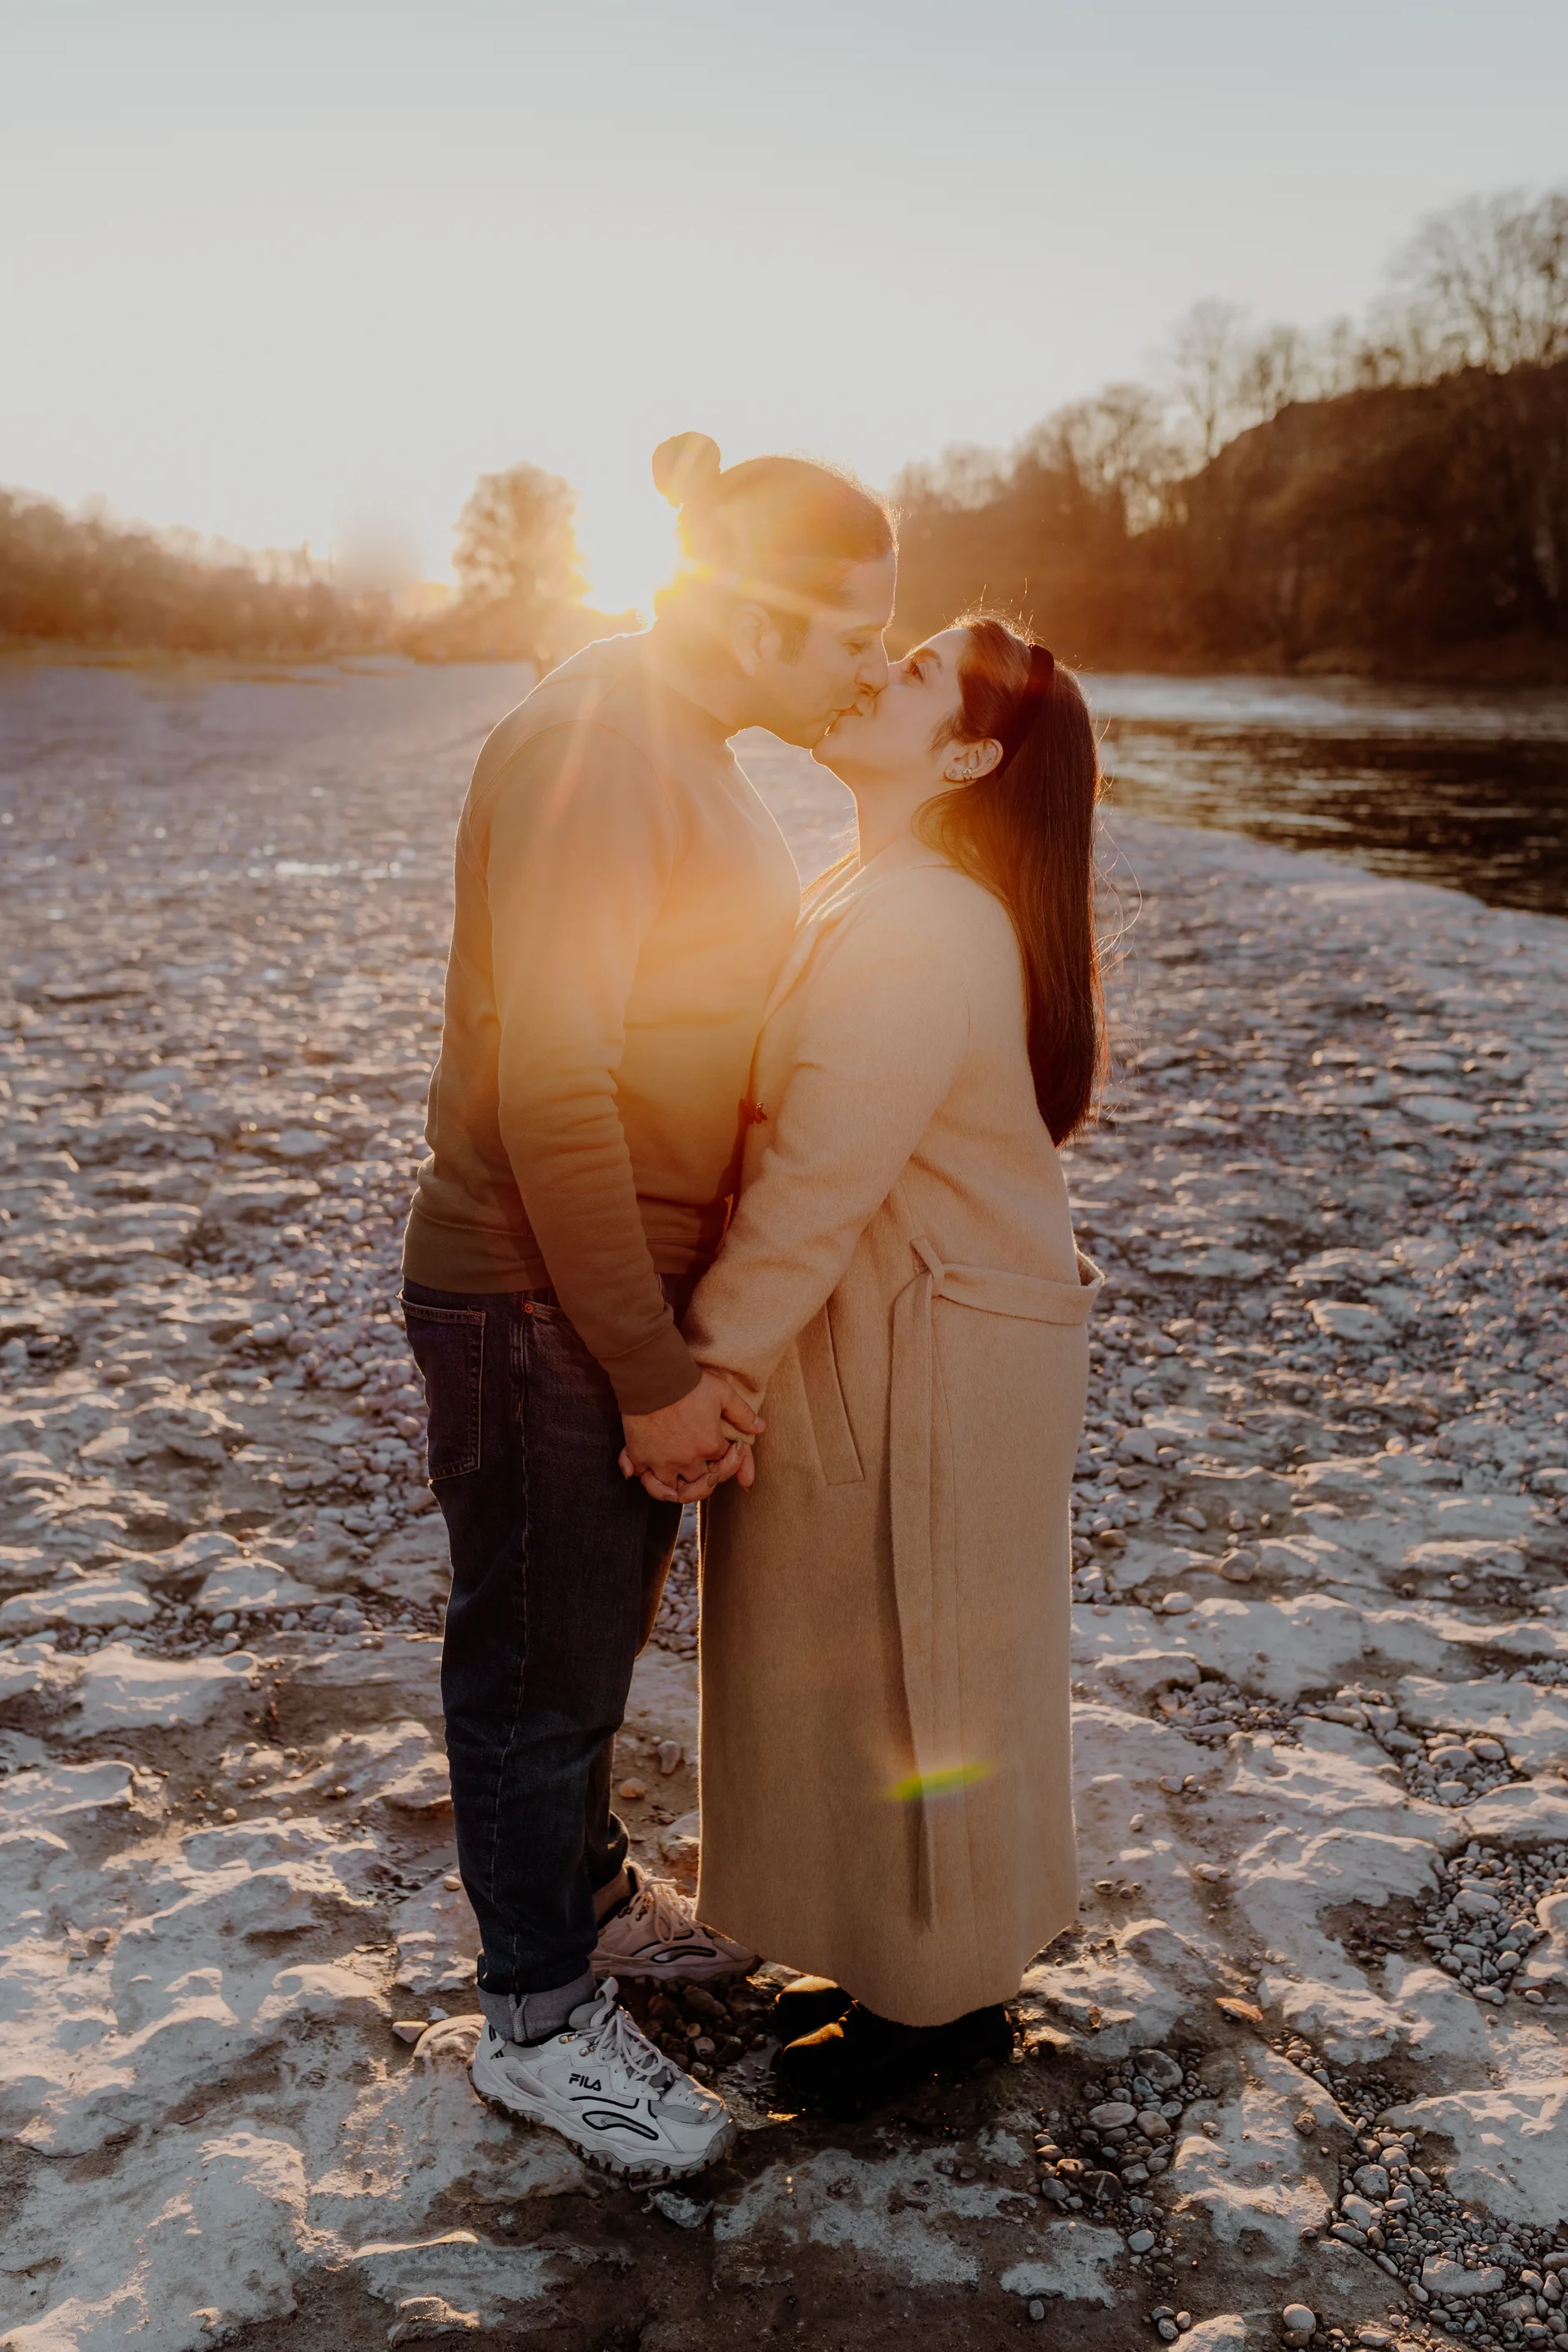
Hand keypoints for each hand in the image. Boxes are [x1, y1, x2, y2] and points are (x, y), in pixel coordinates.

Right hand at [621, 1371, 762, 1500]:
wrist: (652, 1376)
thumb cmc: (688, 1383)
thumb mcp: (723, 1393)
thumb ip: (742, 1414)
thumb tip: (760, 1427)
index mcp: (710, 1445)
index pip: (725, 1464)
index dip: (730, 1459)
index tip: (729, 1448)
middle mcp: (688, 1459)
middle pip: (702, 1482)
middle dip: (709, 1478)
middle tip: (708, 1470)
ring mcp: (663, 1461)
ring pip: (673, 1491)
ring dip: (680, 1491)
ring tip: (680, 1486)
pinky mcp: (641, 1456)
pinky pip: (645, 1479)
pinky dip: (649, 1481)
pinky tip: (654, 1479)